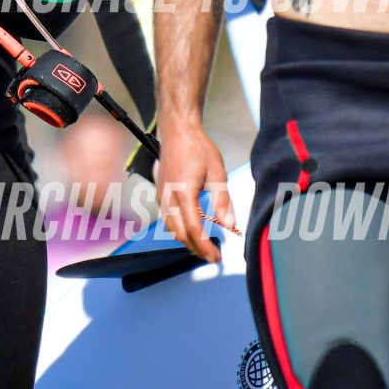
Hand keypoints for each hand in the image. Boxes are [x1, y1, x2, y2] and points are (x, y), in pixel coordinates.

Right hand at [156, 122, 232, 261]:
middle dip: (195, 249)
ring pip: (170, 229)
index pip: (193, 229)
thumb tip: (229, 224)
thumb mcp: (217, 173)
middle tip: (212, 256)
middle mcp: (168, 198)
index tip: (216, 256)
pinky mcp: (159, 194)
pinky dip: (178, 230)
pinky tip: (191, 230)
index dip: (205, 247)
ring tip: (204, 246)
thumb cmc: (198, 148)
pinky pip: (166, 219)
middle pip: (179, 234)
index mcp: (183, 194)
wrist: (178, 131)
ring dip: (186, 241)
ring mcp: (161, 197)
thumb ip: (223, 201)